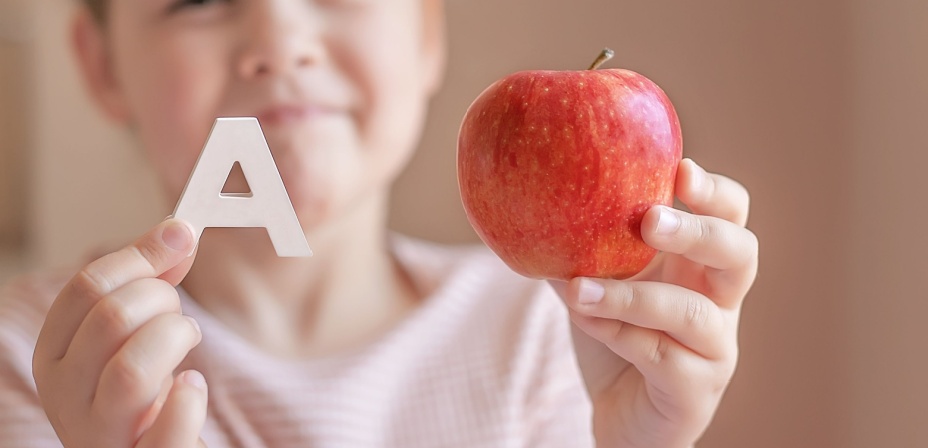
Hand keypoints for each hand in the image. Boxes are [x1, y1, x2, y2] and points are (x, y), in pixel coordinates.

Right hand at [33, 218, 207, 447]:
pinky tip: (192, 386)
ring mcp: (99, 433)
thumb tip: (179, 232)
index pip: (85, 287)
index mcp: (54, 352)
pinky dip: (190, 399)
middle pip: (111, 317)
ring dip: (176, 339)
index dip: (141, 255)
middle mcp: (65, 394)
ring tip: (188, 341)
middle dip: (163, 300)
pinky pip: (167, 427)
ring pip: (132, 369)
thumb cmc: (143, 388)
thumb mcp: (136, 329)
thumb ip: (153, 279)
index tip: (182, 238)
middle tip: (178, 315)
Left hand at [551, 159, 757, 447]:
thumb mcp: (595, 286)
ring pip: (694, 312)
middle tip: (650, 221)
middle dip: (698, 231)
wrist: (619, 418)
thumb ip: (577, 249)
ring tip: (579, 288)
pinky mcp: (695, 391)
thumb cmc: (613, 341)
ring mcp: (714, 349)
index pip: (730, 216)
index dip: (714, 191)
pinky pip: (663, 356)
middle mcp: (718, 303)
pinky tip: (585, 320)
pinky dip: (619, 334)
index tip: (679, 169)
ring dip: (633, 295)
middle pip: (740, 253)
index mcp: (698, 266)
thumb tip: (529, 200)